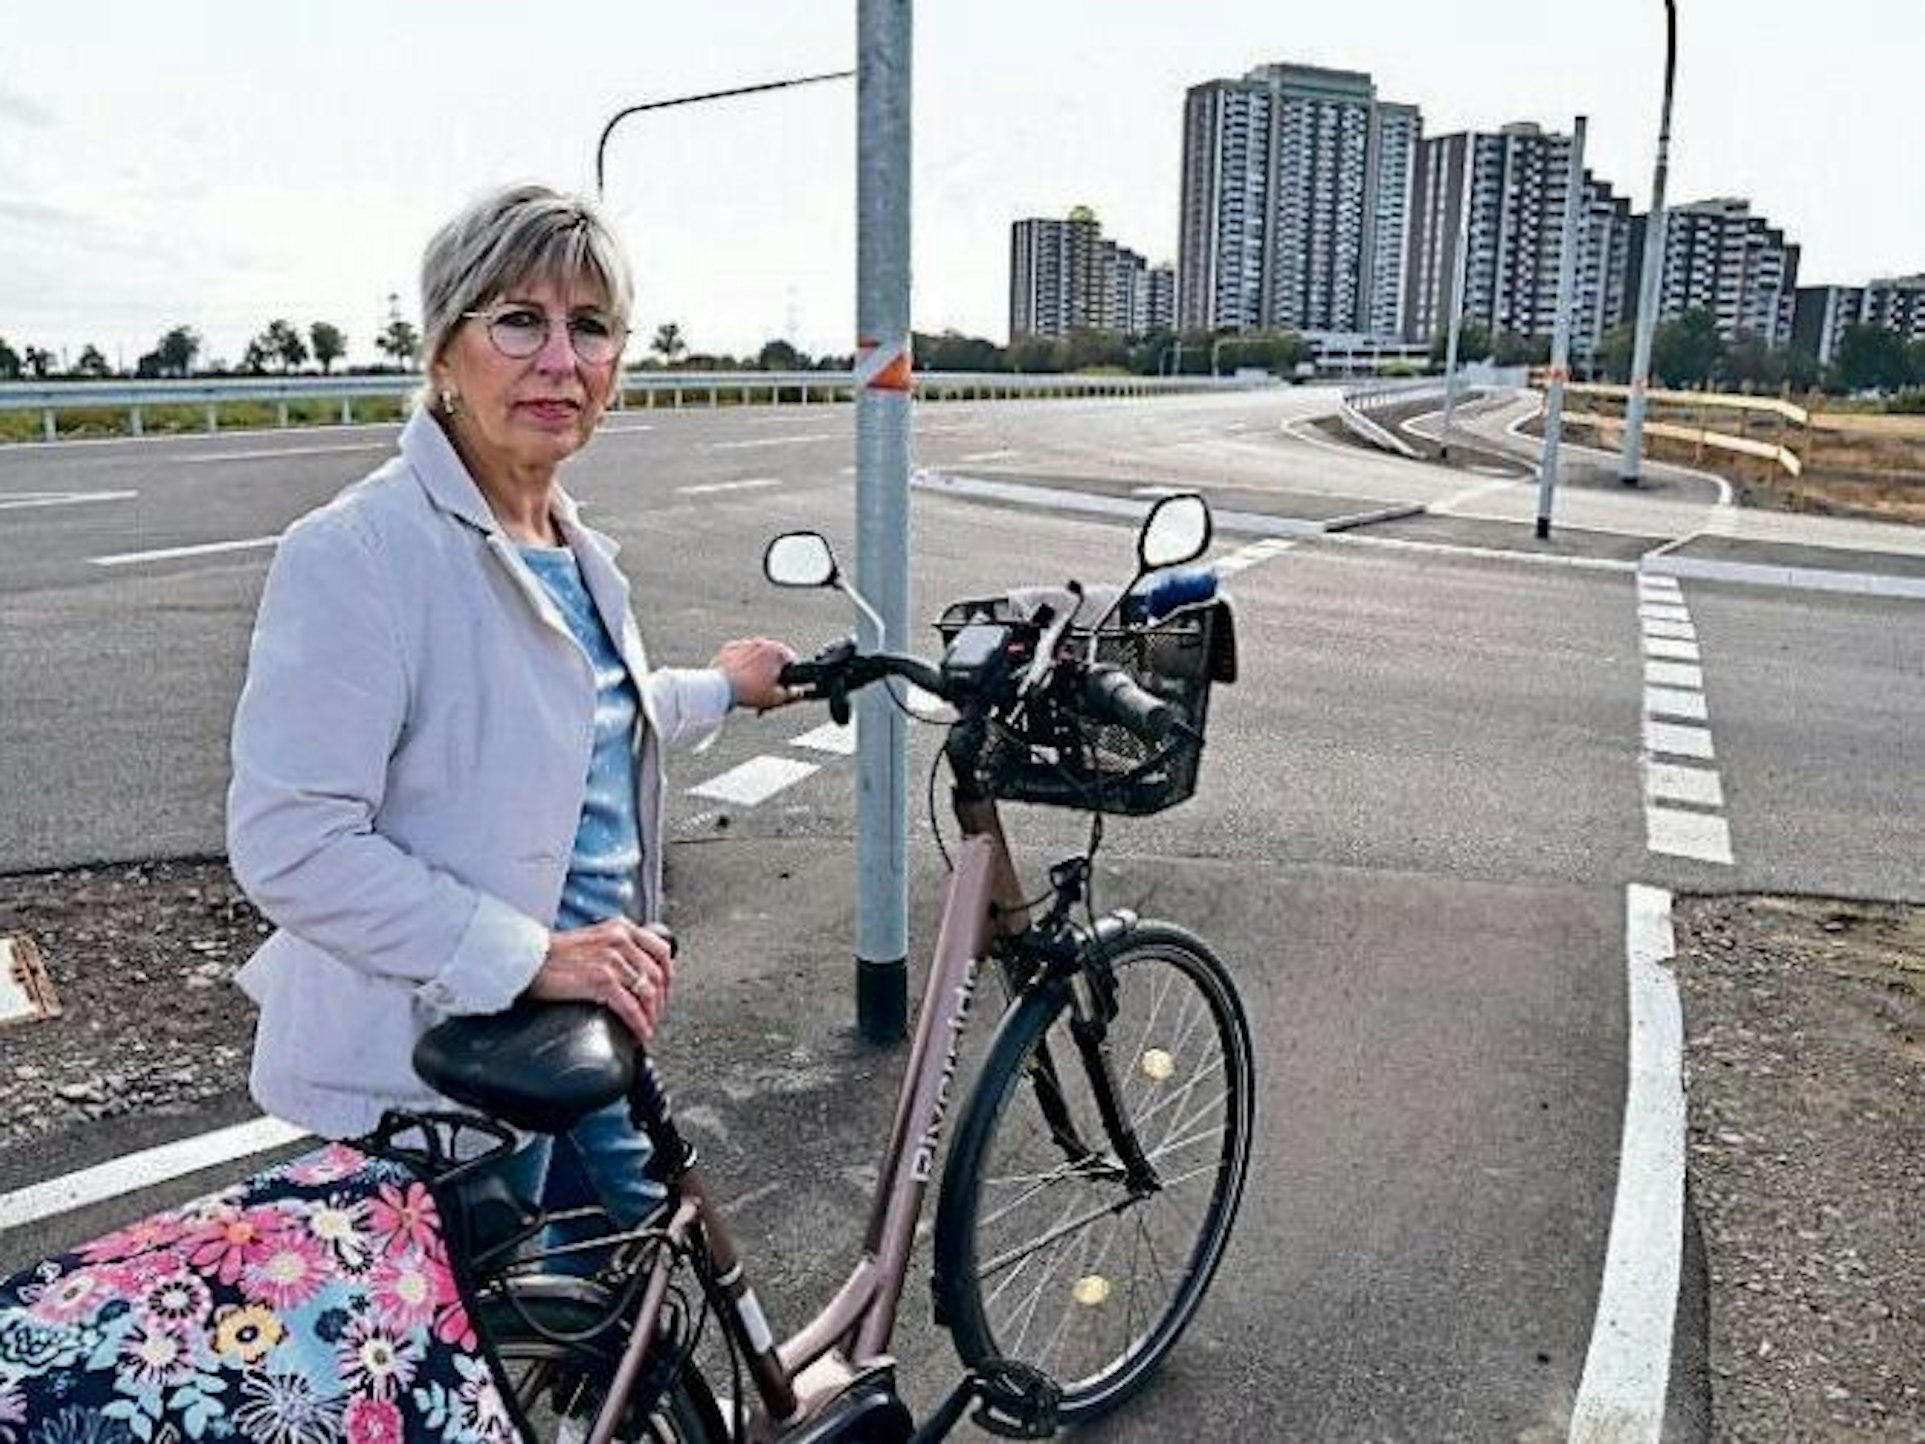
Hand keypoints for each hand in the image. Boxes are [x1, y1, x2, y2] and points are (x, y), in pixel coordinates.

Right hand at [526, 919, 675, 1041]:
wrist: (528, 960)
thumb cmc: (553, 955)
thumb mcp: (593, 940)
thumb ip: (616, 949)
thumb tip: (633, 974)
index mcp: (621, 928)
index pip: (662, 950)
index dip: (669, 976)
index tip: (665, 992)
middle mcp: (620, 940)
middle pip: (658, 974)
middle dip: (661, 1001)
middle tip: (656, 1016)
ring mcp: (612, 960)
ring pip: (648, 992)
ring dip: (652, 1016)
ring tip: (647, 1028)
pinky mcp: (601, 980)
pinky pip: (631, 1007)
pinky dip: (639, 1024)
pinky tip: (638, 1033)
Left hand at [713, 636, 797, 710]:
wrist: (720, 688)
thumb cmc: (750, 692)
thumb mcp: (777, 698)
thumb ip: (793, 695)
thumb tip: (798, 693)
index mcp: (777, 651)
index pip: (791, 660)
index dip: (788, 676)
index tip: (782, 686)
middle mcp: (761, 642)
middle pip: (772, 657)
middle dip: (771, 670)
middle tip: (764, 688)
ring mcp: (744, 644)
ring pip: (755, 656)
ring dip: (756, 667)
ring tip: (749, 685)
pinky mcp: (729, 648)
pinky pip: (739, 656)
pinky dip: (740, 665)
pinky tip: (738, 679)